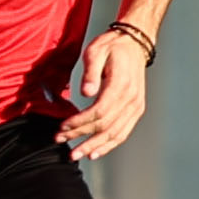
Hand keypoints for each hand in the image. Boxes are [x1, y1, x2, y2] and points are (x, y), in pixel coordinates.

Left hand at [59, 26, 151, 159]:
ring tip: (76, 154)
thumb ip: (91, 72)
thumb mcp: (96, 51)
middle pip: (105, 126)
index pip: (99, 111)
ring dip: (94, 146)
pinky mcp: (136, 110)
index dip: (79, 122)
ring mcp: (136, 106)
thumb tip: (85, 92)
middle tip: (61, 142)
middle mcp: (131, 99)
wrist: (134, 44)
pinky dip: (109, 145)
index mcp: (121, 85)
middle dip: (81, 136)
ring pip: (115, 134)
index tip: (62, 127)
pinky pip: (123, 132)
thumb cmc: (111, 47)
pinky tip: (95, 152)